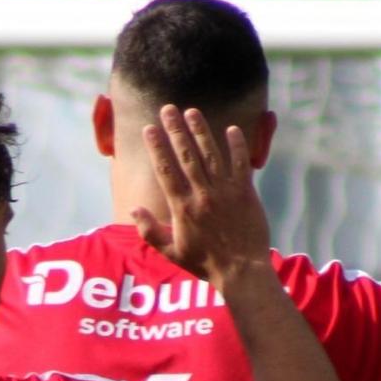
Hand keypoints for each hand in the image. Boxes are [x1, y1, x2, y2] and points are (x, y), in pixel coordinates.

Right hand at [131, 105, 271, 289]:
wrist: (241, 272)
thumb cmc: (205, 264)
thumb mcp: (172, 252)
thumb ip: (150, 231)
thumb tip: (134, 209)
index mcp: (182, 208)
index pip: (166, 171)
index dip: (157, 147)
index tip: (149, 128)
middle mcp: (202, 195)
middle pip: (186, 156)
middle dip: (176, 130)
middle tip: (168, 109)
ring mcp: (225, 192)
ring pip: (211, 155)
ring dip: (201, 132)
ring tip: (192, 112)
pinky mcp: (246, 193)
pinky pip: (241, 164)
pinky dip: (237, 146)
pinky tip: (231, 130)